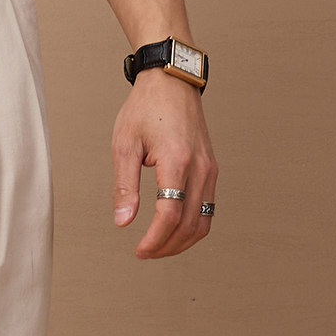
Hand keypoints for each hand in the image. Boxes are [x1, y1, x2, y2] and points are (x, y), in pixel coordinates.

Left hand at [111, 75, 217, 260]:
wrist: (172, 82)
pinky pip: (208, 208)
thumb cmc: (146, 107)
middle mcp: (200, 168)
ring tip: (158, 246)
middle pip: (190, 224)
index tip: (139, 251)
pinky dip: (193, 226)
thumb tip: (123, 222)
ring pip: (204, 221)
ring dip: (182, 241)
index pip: (170, 214)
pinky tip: (174, 229)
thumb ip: (124, 186)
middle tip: (145, 253)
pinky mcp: (212, 169)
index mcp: (177, 160)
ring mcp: (210, 170)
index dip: (155, 239)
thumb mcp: (125, 144)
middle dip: (167, 246)